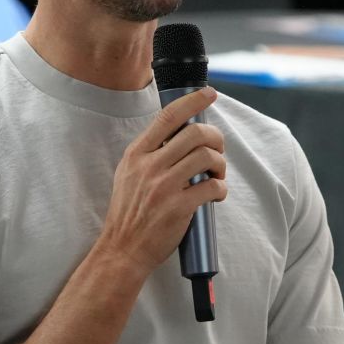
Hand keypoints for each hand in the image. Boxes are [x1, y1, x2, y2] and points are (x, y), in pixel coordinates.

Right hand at [96, 87, 226, 275]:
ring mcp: (163, 186)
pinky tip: (216, 195)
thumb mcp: (129, 174)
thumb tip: (181, 134)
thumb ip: (150, 154)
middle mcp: (149, 166)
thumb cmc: (129, 213)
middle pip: (195, 133)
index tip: (209, 94)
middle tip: (218, 150)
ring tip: (217, 175)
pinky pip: (212, 187)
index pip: (167, 117)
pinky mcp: (178, 207)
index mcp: (137, 154)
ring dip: (220, 164)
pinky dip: (221, 189)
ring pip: (207, 157)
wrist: (122, 249)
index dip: (192, 101)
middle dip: (215, 137)